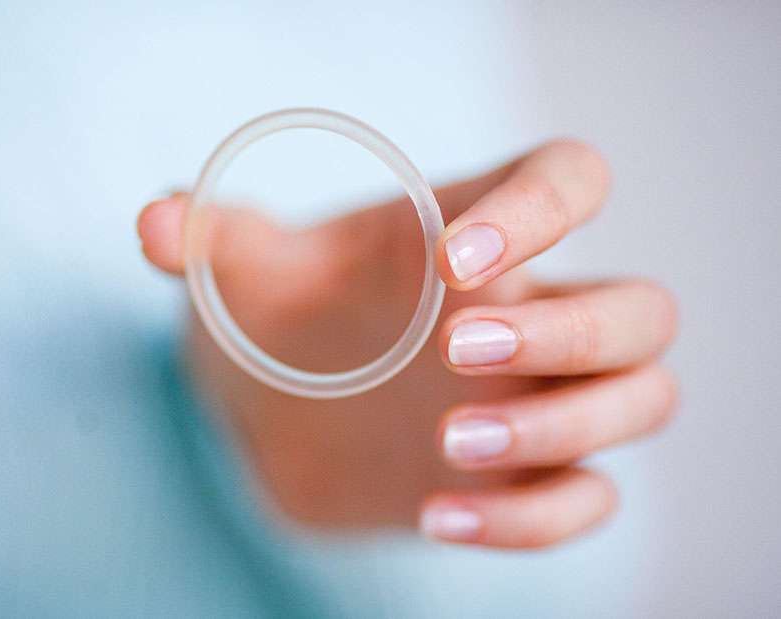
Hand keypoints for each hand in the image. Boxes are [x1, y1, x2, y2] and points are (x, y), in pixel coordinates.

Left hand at [137, 140, 676, 547]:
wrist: (281, 408)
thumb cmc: (279, 316)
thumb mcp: (243, 270)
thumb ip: (206, 240)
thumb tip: (156, 226)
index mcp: (478, 231)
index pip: (570, 180)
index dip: (541, 209)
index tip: (452, 259)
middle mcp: (534, 308)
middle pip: (641, 309)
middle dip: (572, 332)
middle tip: (455, 352)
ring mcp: (543, 397)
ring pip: (644, 398)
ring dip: (568, 427)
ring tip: (449, 441)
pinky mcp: (529, 476)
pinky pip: (589, 498)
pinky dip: (535, 518)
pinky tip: (438, 515)